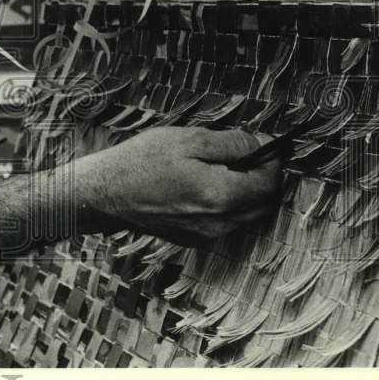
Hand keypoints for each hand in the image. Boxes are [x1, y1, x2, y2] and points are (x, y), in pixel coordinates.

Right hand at [76, 126, 280, 245]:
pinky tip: (206, 184)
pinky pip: (227, 222)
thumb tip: (261, 144)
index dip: (272, 159)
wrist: (106, 193)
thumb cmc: (141, 162)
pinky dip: (229, 204)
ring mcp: (207, 235)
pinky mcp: (195, 239)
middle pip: (264, 202)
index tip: (262, 142)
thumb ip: (232, 143)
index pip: (270, 182)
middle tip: (244, 152)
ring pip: (248, 214)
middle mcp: (219, 223)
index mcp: (221, 196)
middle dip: (263, 177)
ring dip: (247, 191)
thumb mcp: (188, 140)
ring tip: (222, 167)